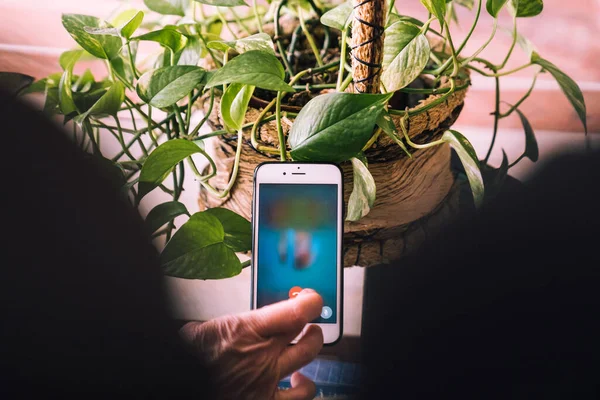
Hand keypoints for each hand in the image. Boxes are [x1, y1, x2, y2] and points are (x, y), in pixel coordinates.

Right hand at [180, 289, 323, 399]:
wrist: (187, 382)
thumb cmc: (193, 359)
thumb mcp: (203, 329)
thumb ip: (226, 321)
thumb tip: (227, 312)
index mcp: (249, 330)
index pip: (298, 311)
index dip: (311, 302)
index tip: (309, 298)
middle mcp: (264, 355)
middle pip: (306, 332)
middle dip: (311, 323)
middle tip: (308, 320)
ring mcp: (268, 379)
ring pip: (308, 357)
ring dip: (311, 347)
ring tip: (308, 342)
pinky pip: (298, 396)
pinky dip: (303, 388)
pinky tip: (299, 382)